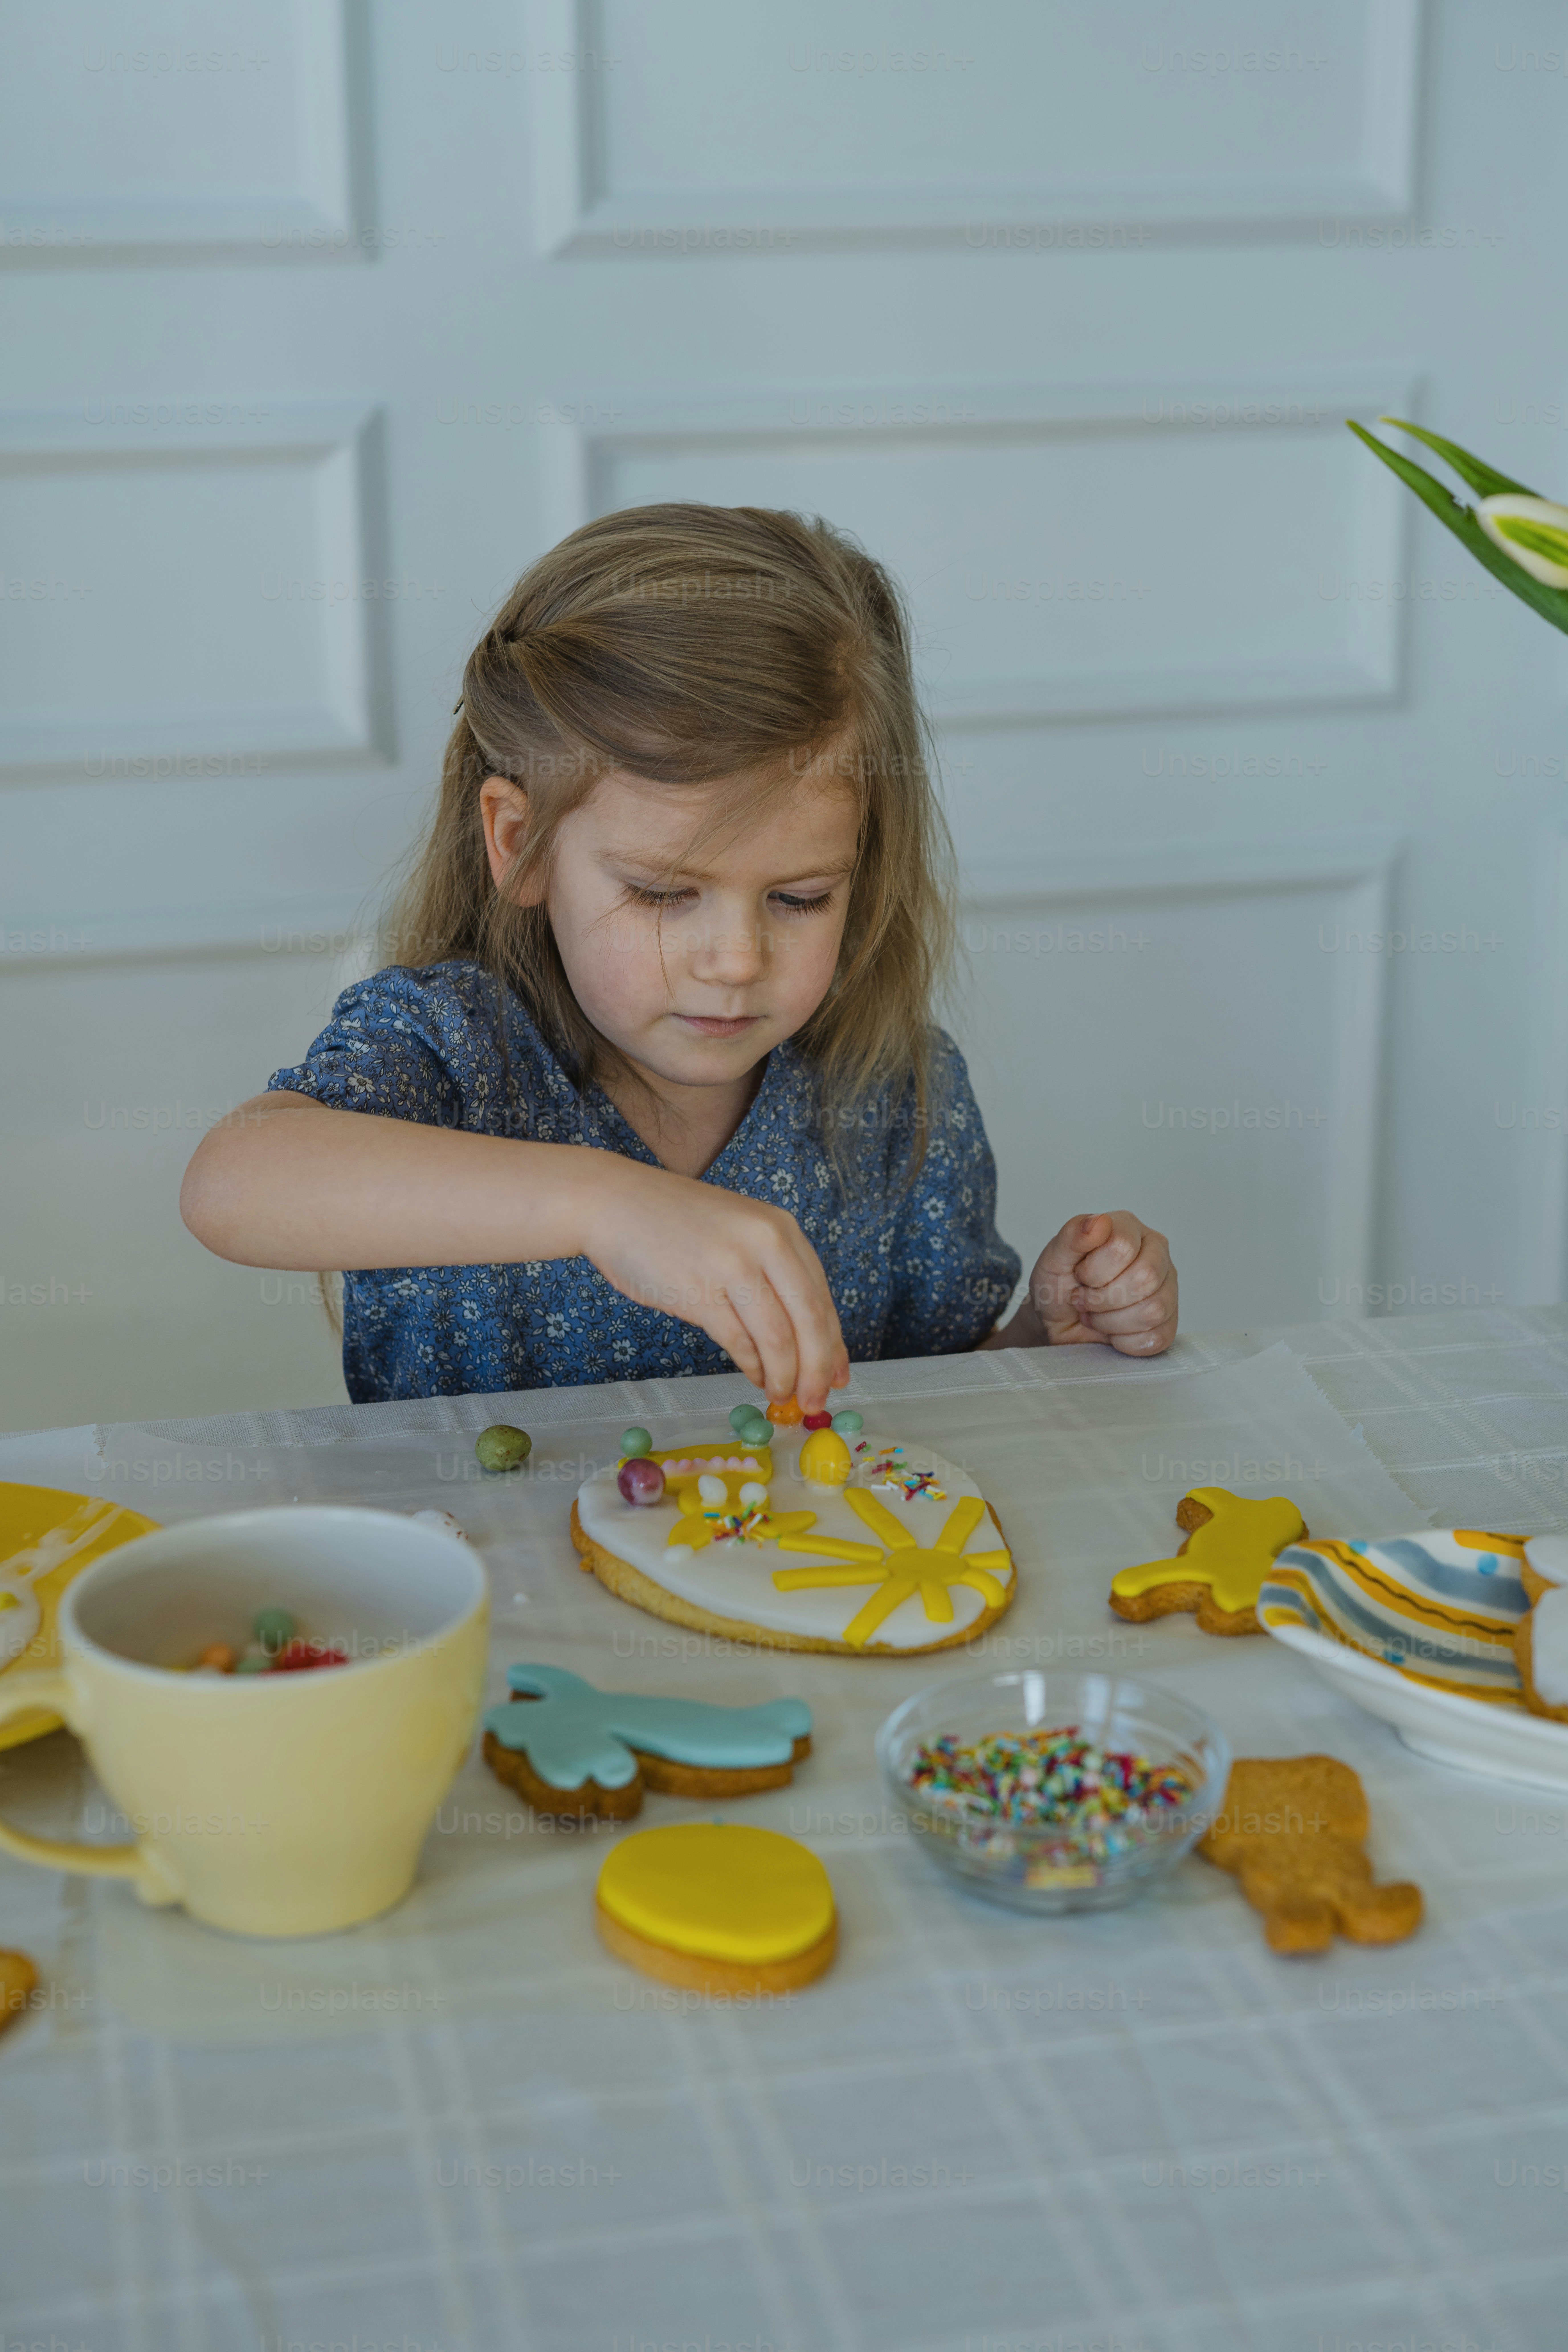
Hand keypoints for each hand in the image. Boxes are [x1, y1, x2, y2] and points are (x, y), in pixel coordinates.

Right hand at [584, 1158, 849, 1411]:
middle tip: (814, 1401)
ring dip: (785, 1376)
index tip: (839, 1377)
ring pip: (777, 1337)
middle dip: (817, 1370)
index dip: (834, 1345)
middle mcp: (765, 1243)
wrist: (614, 1203)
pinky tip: (755, 1377)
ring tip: (782, 1395)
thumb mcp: (741, 1232)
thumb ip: (774, 1274)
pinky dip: (752, 1366)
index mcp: (781, 1229)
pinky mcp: (698, 1290)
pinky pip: (738, 1341)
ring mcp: (731, 1265)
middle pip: (809, 1321)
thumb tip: (809, 1340)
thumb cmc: (677, 1224)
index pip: (821, 1297)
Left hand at [1026, 1211, 1177, 1355]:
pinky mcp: (1169, 1323)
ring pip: (1154, 1310)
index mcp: (1129, 1229)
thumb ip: (1073, 1236)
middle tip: (1084, 1300)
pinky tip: (1111, 1331)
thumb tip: (1098, 1222)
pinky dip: (1123, 1341)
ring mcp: (1168, 1288)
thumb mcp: (1054, 1258)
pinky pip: (1156, 1338)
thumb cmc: (1058, 1286)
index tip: (1079, 1276)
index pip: (1122, 1247)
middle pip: (1145, 1278)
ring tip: (1096, 1314)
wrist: (1058, 1323)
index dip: (1093, 1271)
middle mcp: (1156, 1254)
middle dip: (1102, 1298)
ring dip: (1110, 1321)